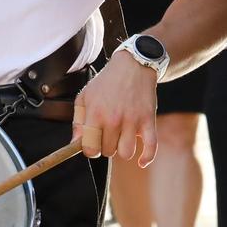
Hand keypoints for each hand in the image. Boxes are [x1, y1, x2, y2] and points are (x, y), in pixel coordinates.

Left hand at [73, 52, 158, 166]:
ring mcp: (132, 120)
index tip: (93, 144)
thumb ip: (78, 121)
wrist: (133, 65)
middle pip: (108, 152)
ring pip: (126, 153)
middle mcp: (113, 119)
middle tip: (108, 134)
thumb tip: (75, 143)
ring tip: (121, 138)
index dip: (90, 149)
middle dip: (106, 146)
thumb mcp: (85, 96)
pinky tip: (141, 162)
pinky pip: (151, 147)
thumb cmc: (107, 82)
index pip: (89, 148)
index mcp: (95, 113)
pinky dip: (147, 158)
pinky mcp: (148, 120)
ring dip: (123, 150)